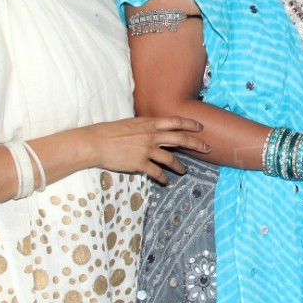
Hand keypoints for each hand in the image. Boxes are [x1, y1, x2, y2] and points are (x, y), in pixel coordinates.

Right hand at [85, 116, 208, 183]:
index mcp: (149, 123)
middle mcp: (151, 135)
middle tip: (207, 149)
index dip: (190, 124)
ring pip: (170, 158)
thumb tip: (154, 129)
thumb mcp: (130, 123)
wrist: (95, 142)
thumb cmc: (109, 132)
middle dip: (196, 144)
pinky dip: (162, 177)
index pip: (175, 122)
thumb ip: (145, 127)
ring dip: (179, 166)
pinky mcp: (140, 163)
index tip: (201, 127)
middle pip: (180, 139)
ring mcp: (146, 150)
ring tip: (183, 171)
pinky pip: (156, 172)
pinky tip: (165, 181)